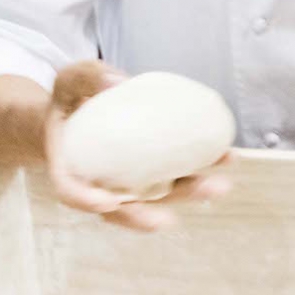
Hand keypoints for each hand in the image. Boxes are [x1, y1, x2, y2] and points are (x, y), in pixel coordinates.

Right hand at [44, 61, 232, 231]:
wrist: (81, 112)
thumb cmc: (71, 99)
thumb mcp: (69, 81)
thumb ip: (87, 78)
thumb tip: (118, 82)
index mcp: (69, 169)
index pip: (71, 192)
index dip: (88, 201)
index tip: (108, 203)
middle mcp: (99, 186)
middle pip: (121, 208)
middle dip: (149, 215)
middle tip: (171, 216)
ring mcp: (129, 185)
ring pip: (157, 199)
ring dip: (189, 195)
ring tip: (220, 184)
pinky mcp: (152, 175)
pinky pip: (175, 179)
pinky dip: (200, 171)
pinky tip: (225, 157)